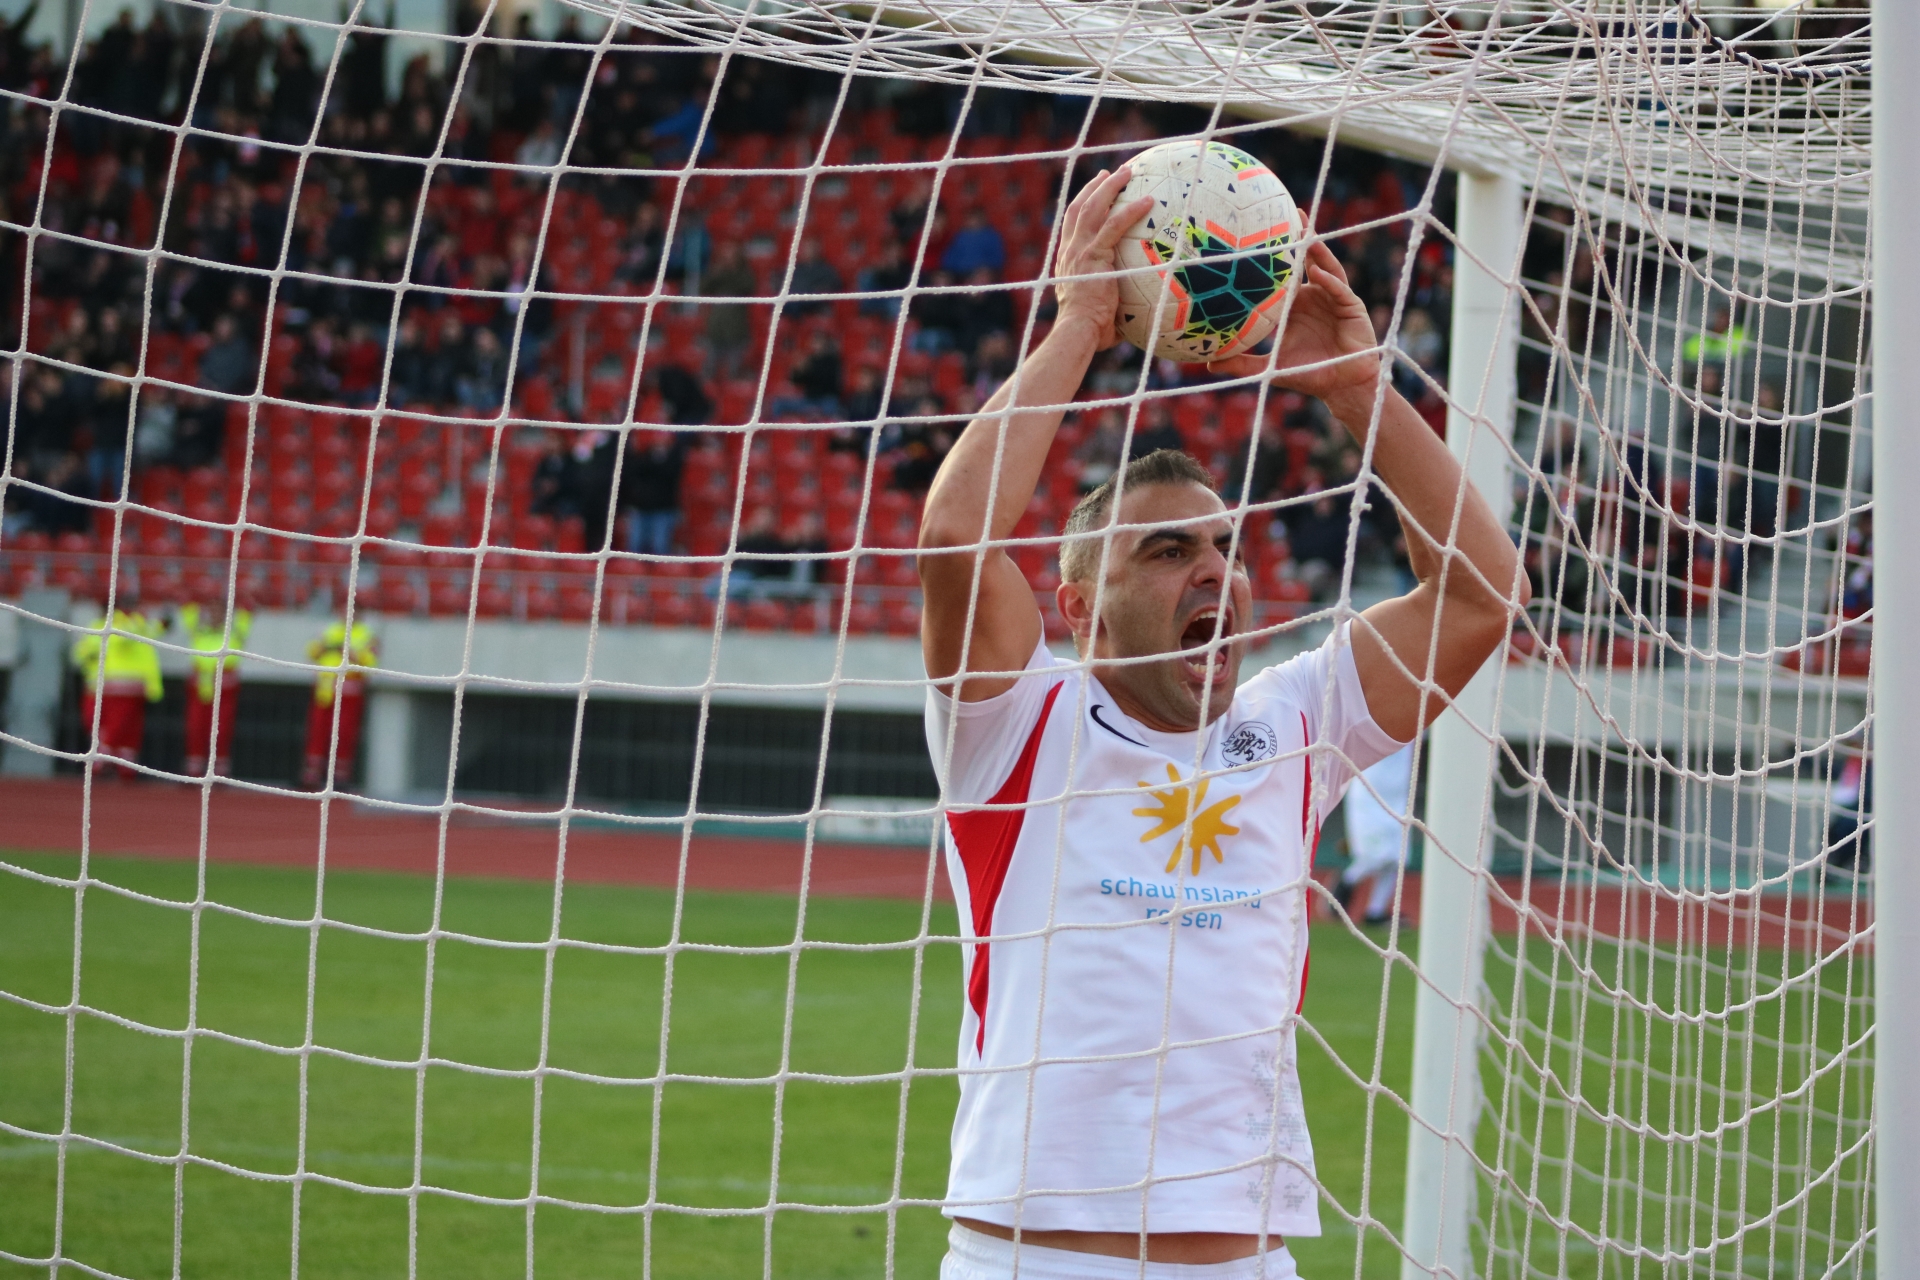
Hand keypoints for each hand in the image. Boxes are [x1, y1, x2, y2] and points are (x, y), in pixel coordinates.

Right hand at [1051, 166, 1155, 348]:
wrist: (1078, 330)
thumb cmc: (1090, 330)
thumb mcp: (1100, 309)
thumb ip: (1114, 300)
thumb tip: (1138, 310)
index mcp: (1067, 260)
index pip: (1071, 224)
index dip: (1082, 204)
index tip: (1093, 191)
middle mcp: (1070, 250)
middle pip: (1079, 207)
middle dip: (1095, 187)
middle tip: (1111, 172)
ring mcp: (1079, 250)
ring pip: (1093, 207)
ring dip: (1110, 186)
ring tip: (1128, 172)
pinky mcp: (1093, 254)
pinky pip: (1115, 226)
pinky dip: (1131, 211)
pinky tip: (1149, 201)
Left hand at [1205, 239, 1379, 410]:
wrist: (1342, 386)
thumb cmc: (1309, 373)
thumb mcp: (1270, 367)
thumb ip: (1242, 363)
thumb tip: (1209, 364)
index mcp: (1296, 305)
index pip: (1283, 275)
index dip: (1275, 256)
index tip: (1260, 236)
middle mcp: (1315, 295)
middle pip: (1307, 261)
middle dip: (1299, 238)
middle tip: (1287, 214)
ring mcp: (1335, 298)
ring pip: (1326, 267)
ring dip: (1316, 250)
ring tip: (1305, 232)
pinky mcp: (1352, 306)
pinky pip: (1339, 289)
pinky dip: (1328, 280)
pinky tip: (1316, 272)